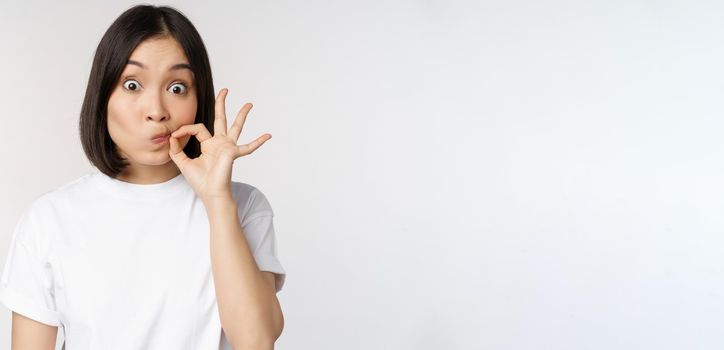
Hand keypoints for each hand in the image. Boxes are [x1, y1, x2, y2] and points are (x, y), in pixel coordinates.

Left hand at [168, 88, 271, 202]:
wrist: (210, 194)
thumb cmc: (200, 181)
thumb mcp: (182, 162)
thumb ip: (175, 149)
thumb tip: (172, 135)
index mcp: (209, 144)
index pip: (197, 128)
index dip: (185, 129)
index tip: (175, 135)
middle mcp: (220, 143)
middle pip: (221, 119)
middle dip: (222, 104)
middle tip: (225, 90)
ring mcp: (228, 147)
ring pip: (236, 126)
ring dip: (242, 114)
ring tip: (249, 104)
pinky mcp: (232, 153)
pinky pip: (248, 147)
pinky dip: (258, 142)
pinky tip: (268, 136)